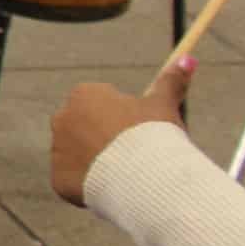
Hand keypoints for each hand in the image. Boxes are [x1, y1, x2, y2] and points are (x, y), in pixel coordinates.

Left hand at [51, 58, 192, 205]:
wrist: (143, 175)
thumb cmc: (154, 136)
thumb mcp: (163, 105)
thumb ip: (171, 81)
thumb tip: (187, 58)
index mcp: (84, 95)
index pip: (102, 105)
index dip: (125, 121)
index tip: (141, 133)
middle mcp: (62, 118)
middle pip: (87, 130)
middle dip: (107, 141)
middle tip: (135, 155)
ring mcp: (57, 148)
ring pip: (79, 156)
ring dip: (98, 163)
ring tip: (125, 172)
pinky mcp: (58, 177)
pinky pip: (74, 181)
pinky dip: (90, 186)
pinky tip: (112, 188)